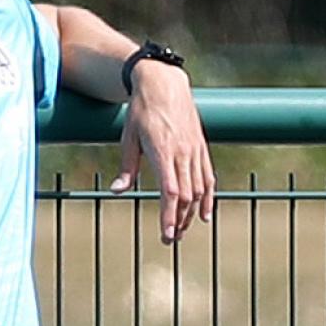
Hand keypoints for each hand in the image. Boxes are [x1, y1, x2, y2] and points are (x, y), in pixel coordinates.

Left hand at [111, 60, 214, 242]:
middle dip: (179, 221)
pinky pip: (208, 177)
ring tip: (181, 231)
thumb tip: (117, 192)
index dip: (169, 216)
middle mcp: (183, 153)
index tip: (166, 234)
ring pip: (199, 189)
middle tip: (170, 240)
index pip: (170, 192)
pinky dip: (208, 198)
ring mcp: (195, 151)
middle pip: (186, 195)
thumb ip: (127, 167)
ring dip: (191, 213)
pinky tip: (204, 214)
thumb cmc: (141, 112)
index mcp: (163, 152)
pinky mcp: (201, 148)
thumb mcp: (128, 138)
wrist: (164, 85)